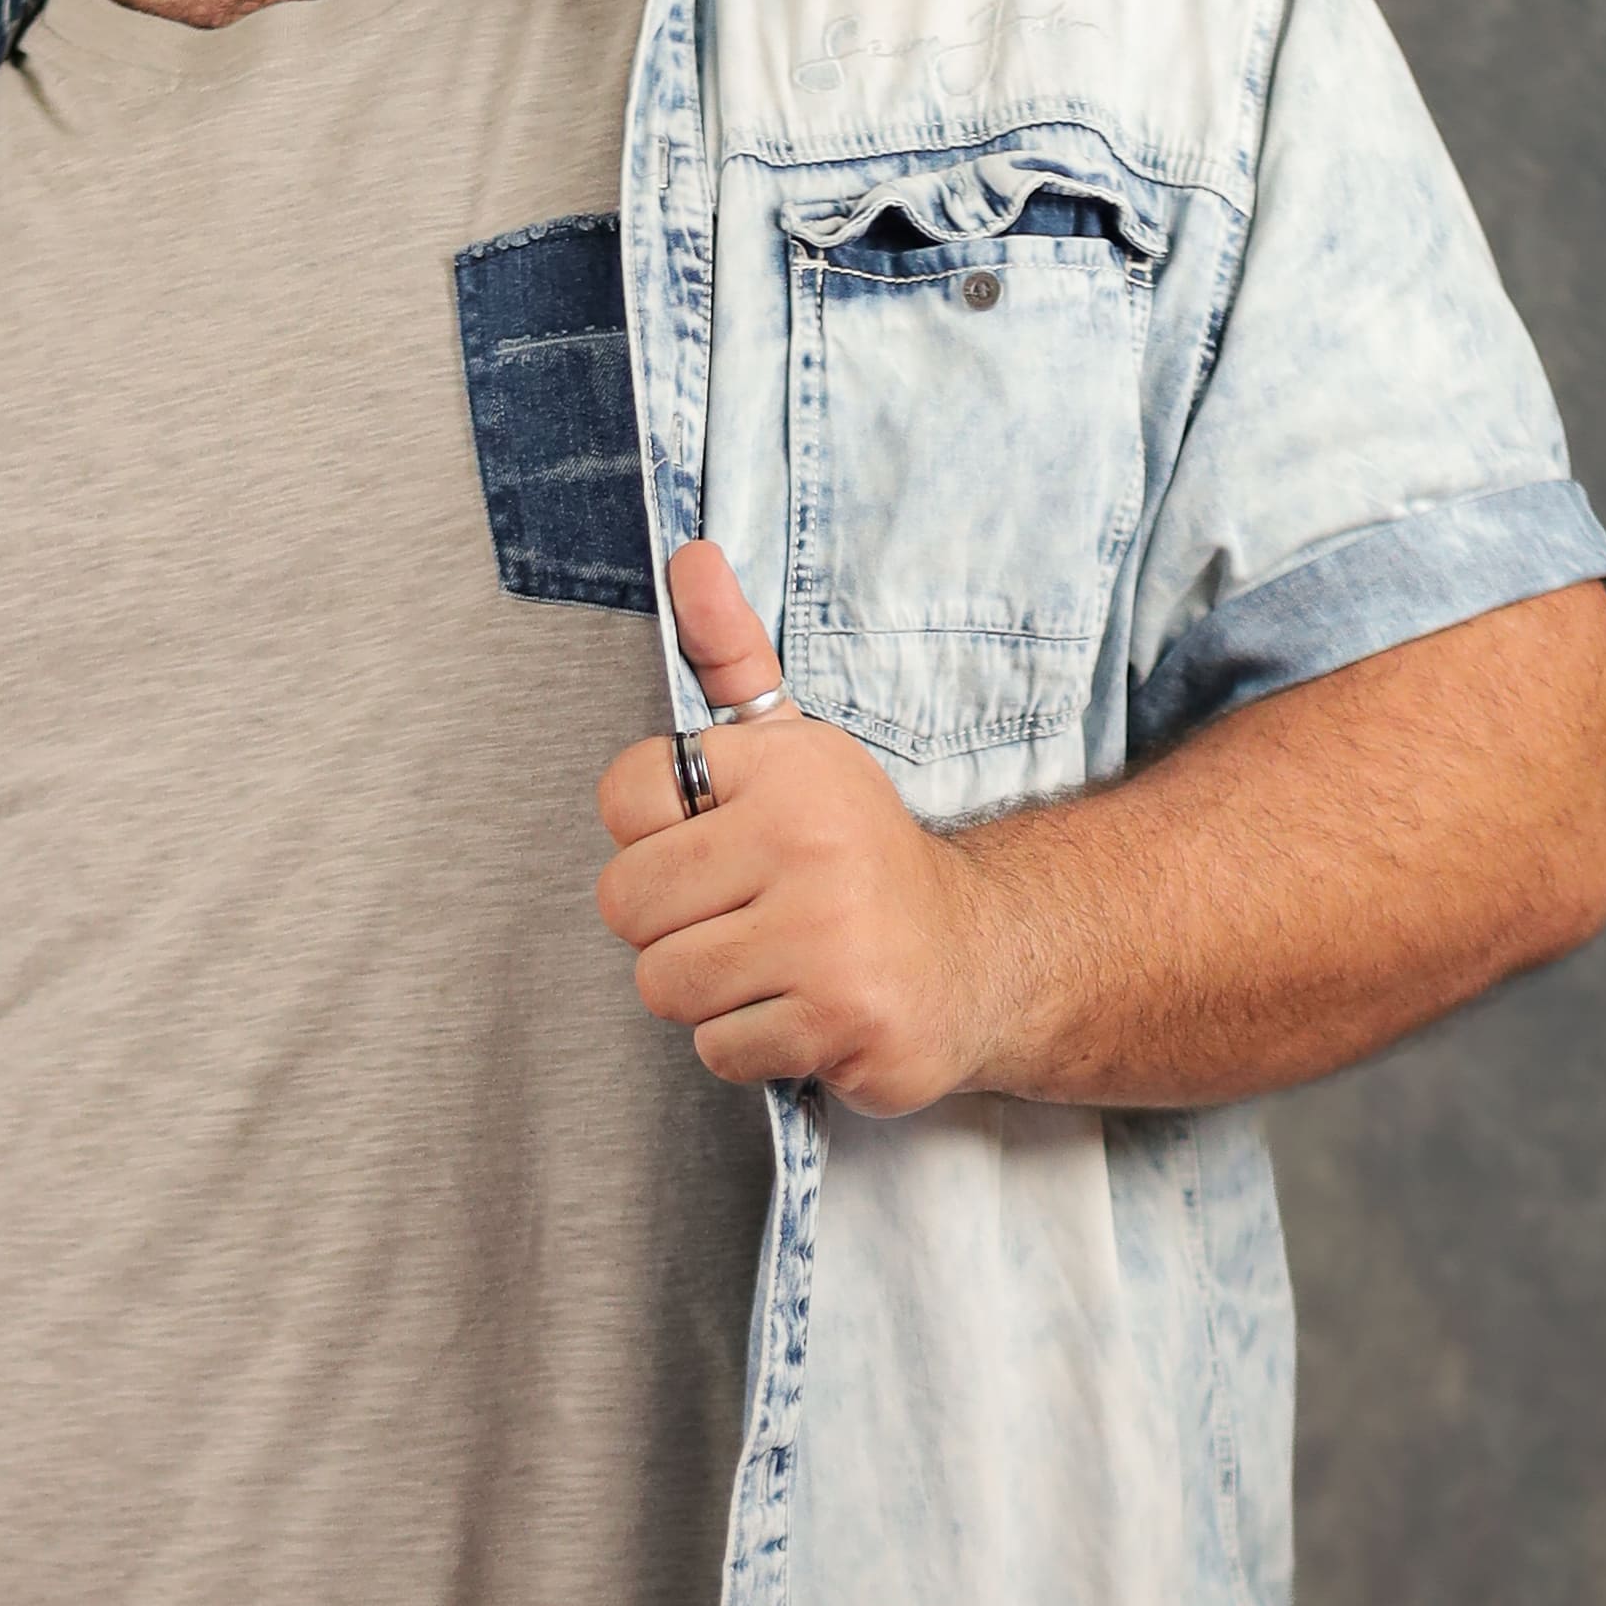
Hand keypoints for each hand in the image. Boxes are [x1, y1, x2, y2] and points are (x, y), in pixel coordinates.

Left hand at [593, 552, 1000, 1112]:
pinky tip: (803, 1012)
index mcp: (785, 763)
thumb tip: (688, 556)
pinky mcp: (841, 1018)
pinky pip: (717, 1049)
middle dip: (670, 927)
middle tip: (742, 922)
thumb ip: (733, 657)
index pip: (624, 794)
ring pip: (665, 983)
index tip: (719, 845)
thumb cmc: (858, 857)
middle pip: (626, 902)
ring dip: (709, 993)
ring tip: (772, 967)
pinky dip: (750, 1045)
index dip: (655, 836)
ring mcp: (827, 935)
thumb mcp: (800, 748)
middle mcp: (807, 838)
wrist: (981, 957)